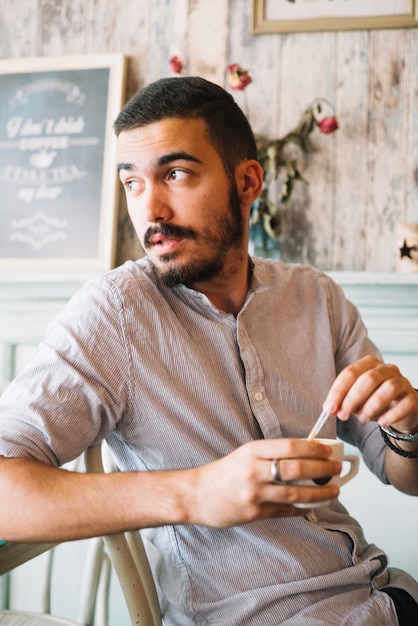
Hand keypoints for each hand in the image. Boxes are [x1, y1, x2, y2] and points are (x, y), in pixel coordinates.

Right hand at [187, 438, 340, 526]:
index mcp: (252, 451)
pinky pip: (285, 511)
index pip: (289, 447)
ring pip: (295, 493)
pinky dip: (302, 508)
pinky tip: (313, 506)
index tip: (328, 450)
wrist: (196, 495)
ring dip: (319, 492)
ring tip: (334, 490)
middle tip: (337, 468)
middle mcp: (254, 471)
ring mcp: (254, 493)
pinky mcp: (254, 513)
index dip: (313, 448)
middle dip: (322, 469)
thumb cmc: (223, 472)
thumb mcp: (245, 455)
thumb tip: (305, 456)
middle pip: (296, 469)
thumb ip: (270, 455)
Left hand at [323, 355, 417, 432]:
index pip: (350, 373)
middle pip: (368, 379)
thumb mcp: (356, 399)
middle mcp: (387, 369)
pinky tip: (381, 422)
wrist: (401, 410)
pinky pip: (405, 404)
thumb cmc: (374, 400)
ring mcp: (402, 382)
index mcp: (369, 364)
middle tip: (343, 415)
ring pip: (387, 389)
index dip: (338, 391)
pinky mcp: (413, 397)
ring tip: (362, 419)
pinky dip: (391, 415)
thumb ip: (343, 401)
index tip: (329, 408)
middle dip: (352, 398)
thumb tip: (329, 408)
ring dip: (371, 406)